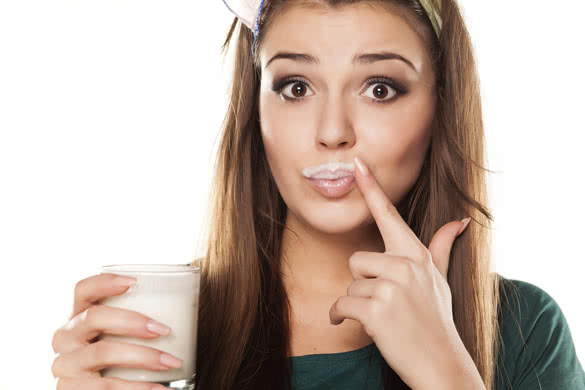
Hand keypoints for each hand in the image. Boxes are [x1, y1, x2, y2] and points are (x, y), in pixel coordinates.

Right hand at [51, 273, 180, 389]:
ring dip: (144, 357)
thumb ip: (135, 327)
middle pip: (94, 317)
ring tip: (172, 362)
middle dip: (133, 321)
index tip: (134, 281)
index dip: (105, 282)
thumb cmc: (115, 367)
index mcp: (77, 319)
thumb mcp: (116, 342)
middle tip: (165, 330)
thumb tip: (185, 314)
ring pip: (103, 352)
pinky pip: (106, 388)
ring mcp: (64, 366)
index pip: (83, 291)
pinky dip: (139, 388)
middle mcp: (64, 339)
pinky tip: (162, 389)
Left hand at [329, 157, 480, 389]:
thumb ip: (442, 247)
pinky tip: (354, 326)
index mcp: (416, 256)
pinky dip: (339, 317)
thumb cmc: (436, 320)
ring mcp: (392, 287)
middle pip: (357, 260)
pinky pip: (340, 305)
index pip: (389, 216)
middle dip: (364, 284)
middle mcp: (406, 265)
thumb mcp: (440, 281)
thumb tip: (460, 221)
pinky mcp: (376, 309)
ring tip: (382, 318)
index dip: (371, 189)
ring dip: (357, 304)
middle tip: (386, 303)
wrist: (441, 363)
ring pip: (349, 285)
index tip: (357, 164)